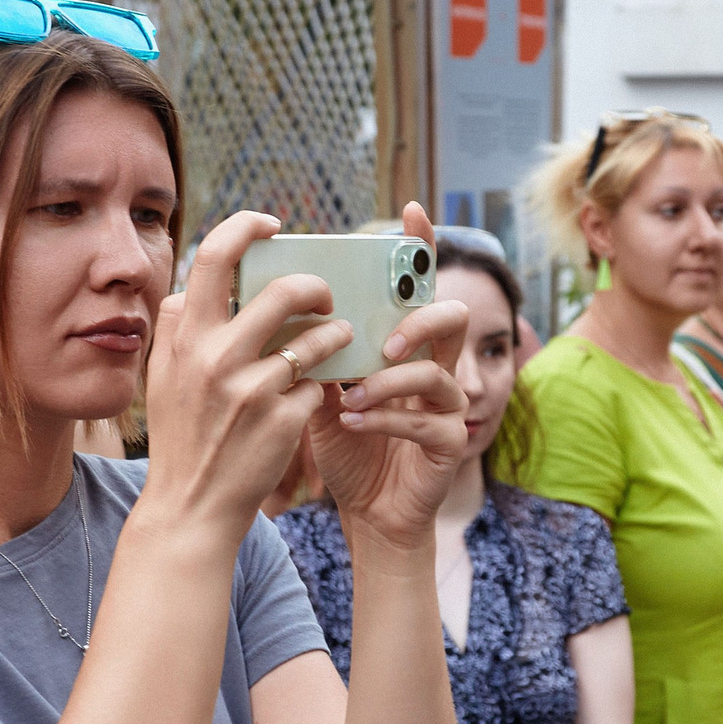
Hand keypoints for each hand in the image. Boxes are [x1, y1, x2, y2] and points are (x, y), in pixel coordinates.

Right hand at [139, 211, 349, 534]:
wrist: (191, 507)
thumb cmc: (182, 436)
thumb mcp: (162, 377)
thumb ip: (177, 327)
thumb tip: (194, 285)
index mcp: (186, 338)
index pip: (214, 256)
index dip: (247, 228)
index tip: (272, 226)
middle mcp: (217, 358)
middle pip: (283, 290)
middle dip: (315, 285)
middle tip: (324, 295)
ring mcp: (252, 390)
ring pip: (318, 337)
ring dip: (336, 334)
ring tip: (338, 338)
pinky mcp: (283, 422)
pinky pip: (318, 386)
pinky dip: (320, 388)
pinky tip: (315, 398)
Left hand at [305, 204, 470, 552]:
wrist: (368, 511)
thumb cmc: (347, 445)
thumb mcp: (319, 394)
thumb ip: (310, 353)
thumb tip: (270, 305)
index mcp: (405, 345)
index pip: (417, 288)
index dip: (421, 247)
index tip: (408, 212)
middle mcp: (434, 366)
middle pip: (452, 316)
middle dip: (418, 319)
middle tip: (383, 338)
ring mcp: (448, 404)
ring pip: (439, 370)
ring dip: (391, 379)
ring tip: (353, 393)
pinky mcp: (449, 442)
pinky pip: (425, 420)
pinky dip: (384, 418)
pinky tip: (351, 422)